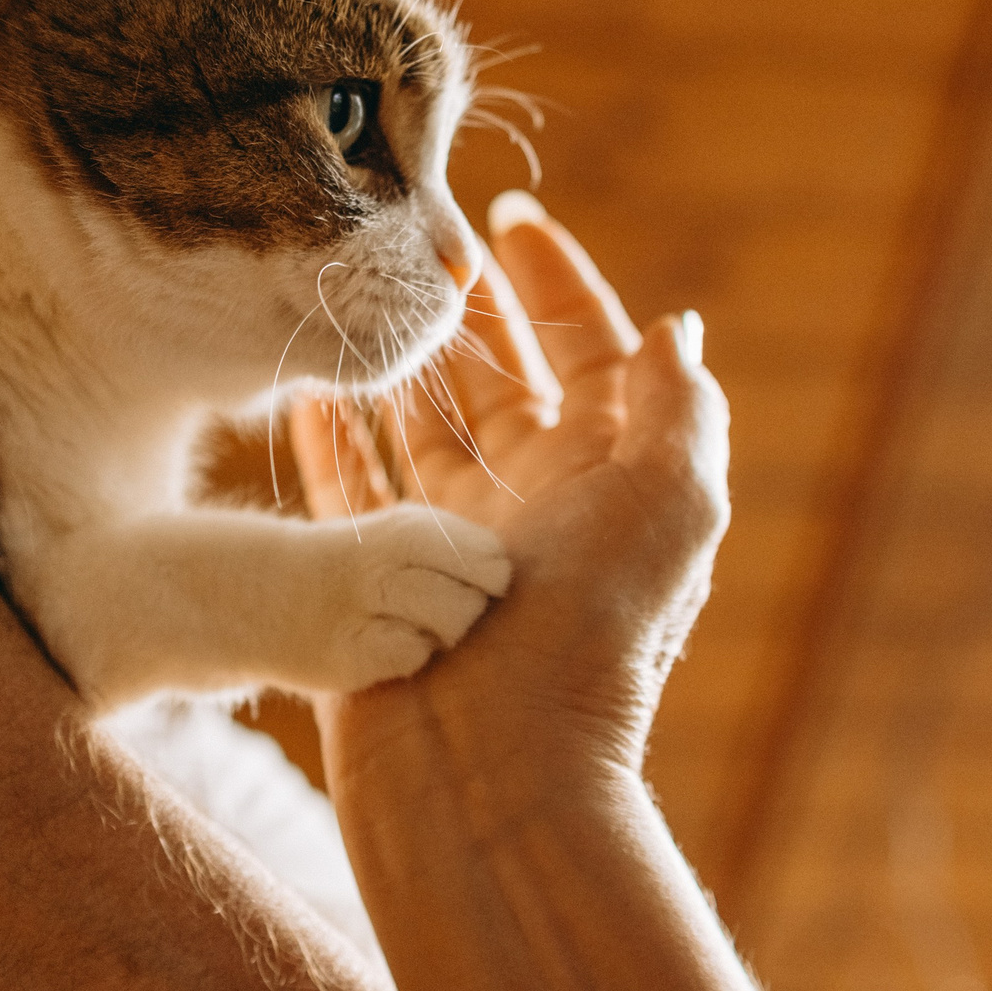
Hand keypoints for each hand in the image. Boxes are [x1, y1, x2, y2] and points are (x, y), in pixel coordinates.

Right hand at [289, 192, 729, 814]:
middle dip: (467, 310)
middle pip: (500, 382)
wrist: (496, 772)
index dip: (557, 281)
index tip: (511, 218)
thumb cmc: (593, 636)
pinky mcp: (384, 582)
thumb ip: (679, 407)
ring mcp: (455, 547)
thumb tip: (677, 330)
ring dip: (401, 363)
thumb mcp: (670, 503)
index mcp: (611, 481)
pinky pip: (350, 493)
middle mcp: (536, 509)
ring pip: (423, 429)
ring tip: (364, 296)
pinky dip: (332, 440)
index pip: (589, 355)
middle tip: (419, 243)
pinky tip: (312, 390)